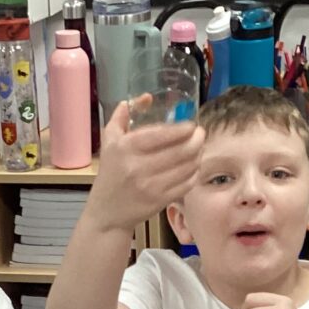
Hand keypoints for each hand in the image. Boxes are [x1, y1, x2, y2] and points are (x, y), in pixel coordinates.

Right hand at [87, 101, 203, 233]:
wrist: (107, 211)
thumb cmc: (110, 172)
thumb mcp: (109, 140)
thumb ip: (123, 115)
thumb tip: (146, 96)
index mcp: (126, 148)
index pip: (161, 135)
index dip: (182, 129)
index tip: (191, 126)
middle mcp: (137, 167)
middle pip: (179, 151)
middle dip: (197, 140)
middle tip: (201, 134)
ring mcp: (150, 186)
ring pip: (186, 167)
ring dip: (198, 155)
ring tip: (199, 148)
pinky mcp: (159, 201)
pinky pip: (186, 184)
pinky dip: (194, 173)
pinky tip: (194, 166)